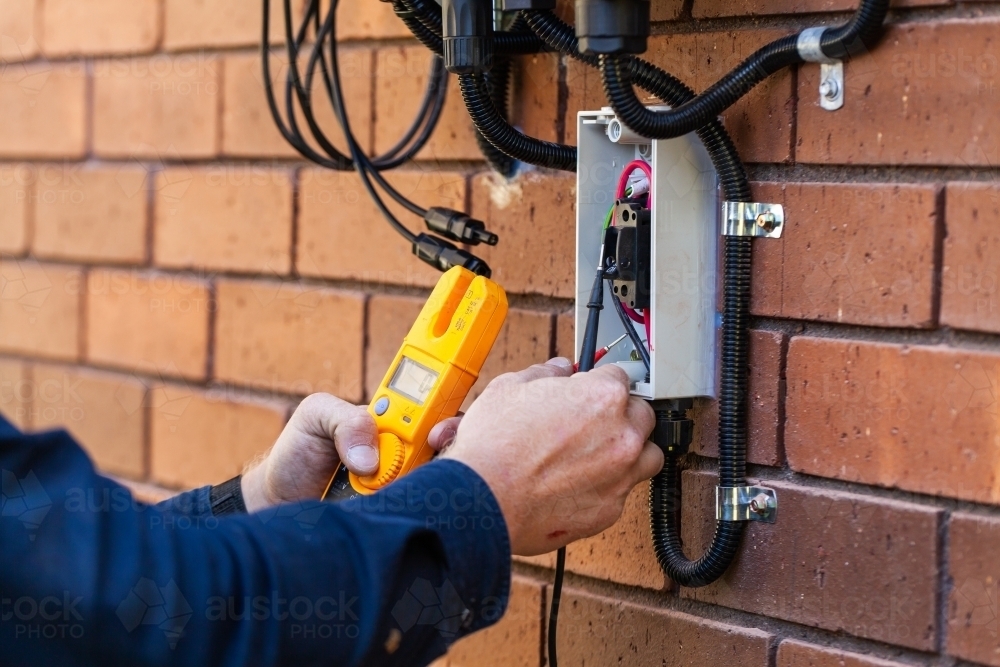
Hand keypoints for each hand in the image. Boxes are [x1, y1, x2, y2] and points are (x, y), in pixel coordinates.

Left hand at [241, 393, 456, 511]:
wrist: (277, 502)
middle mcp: (407, 455)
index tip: (436, 434)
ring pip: (437, 490)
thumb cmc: (297, 453)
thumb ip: (346, 420)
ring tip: (386, 494)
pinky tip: (393, 517)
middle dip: (443, 459)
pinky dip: (408, 518)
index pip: (439, 415)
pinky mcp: (394, 518)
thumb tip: (373, 460)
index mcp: (394, 422)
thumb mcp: (316, 416)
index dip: (451, 422)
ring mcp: (404, 489)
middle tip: (416, 467)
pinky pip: (415, 519)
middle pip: (449, 454)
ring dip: (421, 492)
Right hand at [441, 358, 660, 555]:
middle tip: (593, 420)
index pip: (620, 377)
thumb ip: (544, 373)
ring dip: (631, 451)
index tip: (590, 389)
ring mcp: (620, 476)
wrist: (483, 500)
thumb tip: (557, 369)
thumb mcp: (510, 388)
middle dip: (620, 414)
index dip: (599, 381)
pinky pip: (622, 492)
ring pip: (647, 457)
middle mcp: (622, 436)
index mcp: (603, 397)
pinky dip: (607, 486)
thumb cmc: (494, 446)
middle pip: (642, 415)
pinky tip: (580, 483)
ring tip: (601, 452)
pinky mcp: (610, 510)